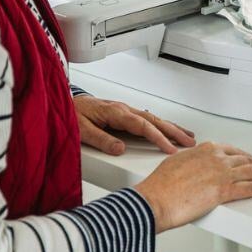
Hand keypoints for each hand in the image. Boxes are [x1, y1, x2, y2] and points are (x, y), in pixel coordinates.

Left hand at [73, 95, 195, 154]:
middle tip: (189, 142)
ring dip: (171, 127)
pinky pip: (147, 120)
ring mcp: (124, 110)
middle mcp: (123, 109)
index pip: (143, 126)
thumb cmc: (71, 115)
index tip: (170, 149)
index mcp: (116, 112)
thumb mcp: (81, 130)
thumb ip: (101, 140)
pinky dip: (161, 125)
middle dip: (174, 131)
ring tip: (187, 135)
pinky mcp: (123, 114)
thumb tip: (120, 149)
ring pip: (153, 119)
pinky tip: (167, 129)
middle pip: (154, 120)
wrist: (62, 103)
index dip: (158, 138)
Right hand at [135, 142, 251, 230]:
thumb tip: (193, 166)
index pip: (232, 151)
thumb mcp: (176, 162)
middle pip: (246, 159)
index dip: (246, 156)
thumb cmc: (160, 185)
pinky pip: (250, 188)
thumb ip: (190, 162)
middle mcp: (216, 158)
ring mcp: (222, 173)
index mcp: (205, 149)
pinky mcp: (224, 190)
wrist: (155, 198)